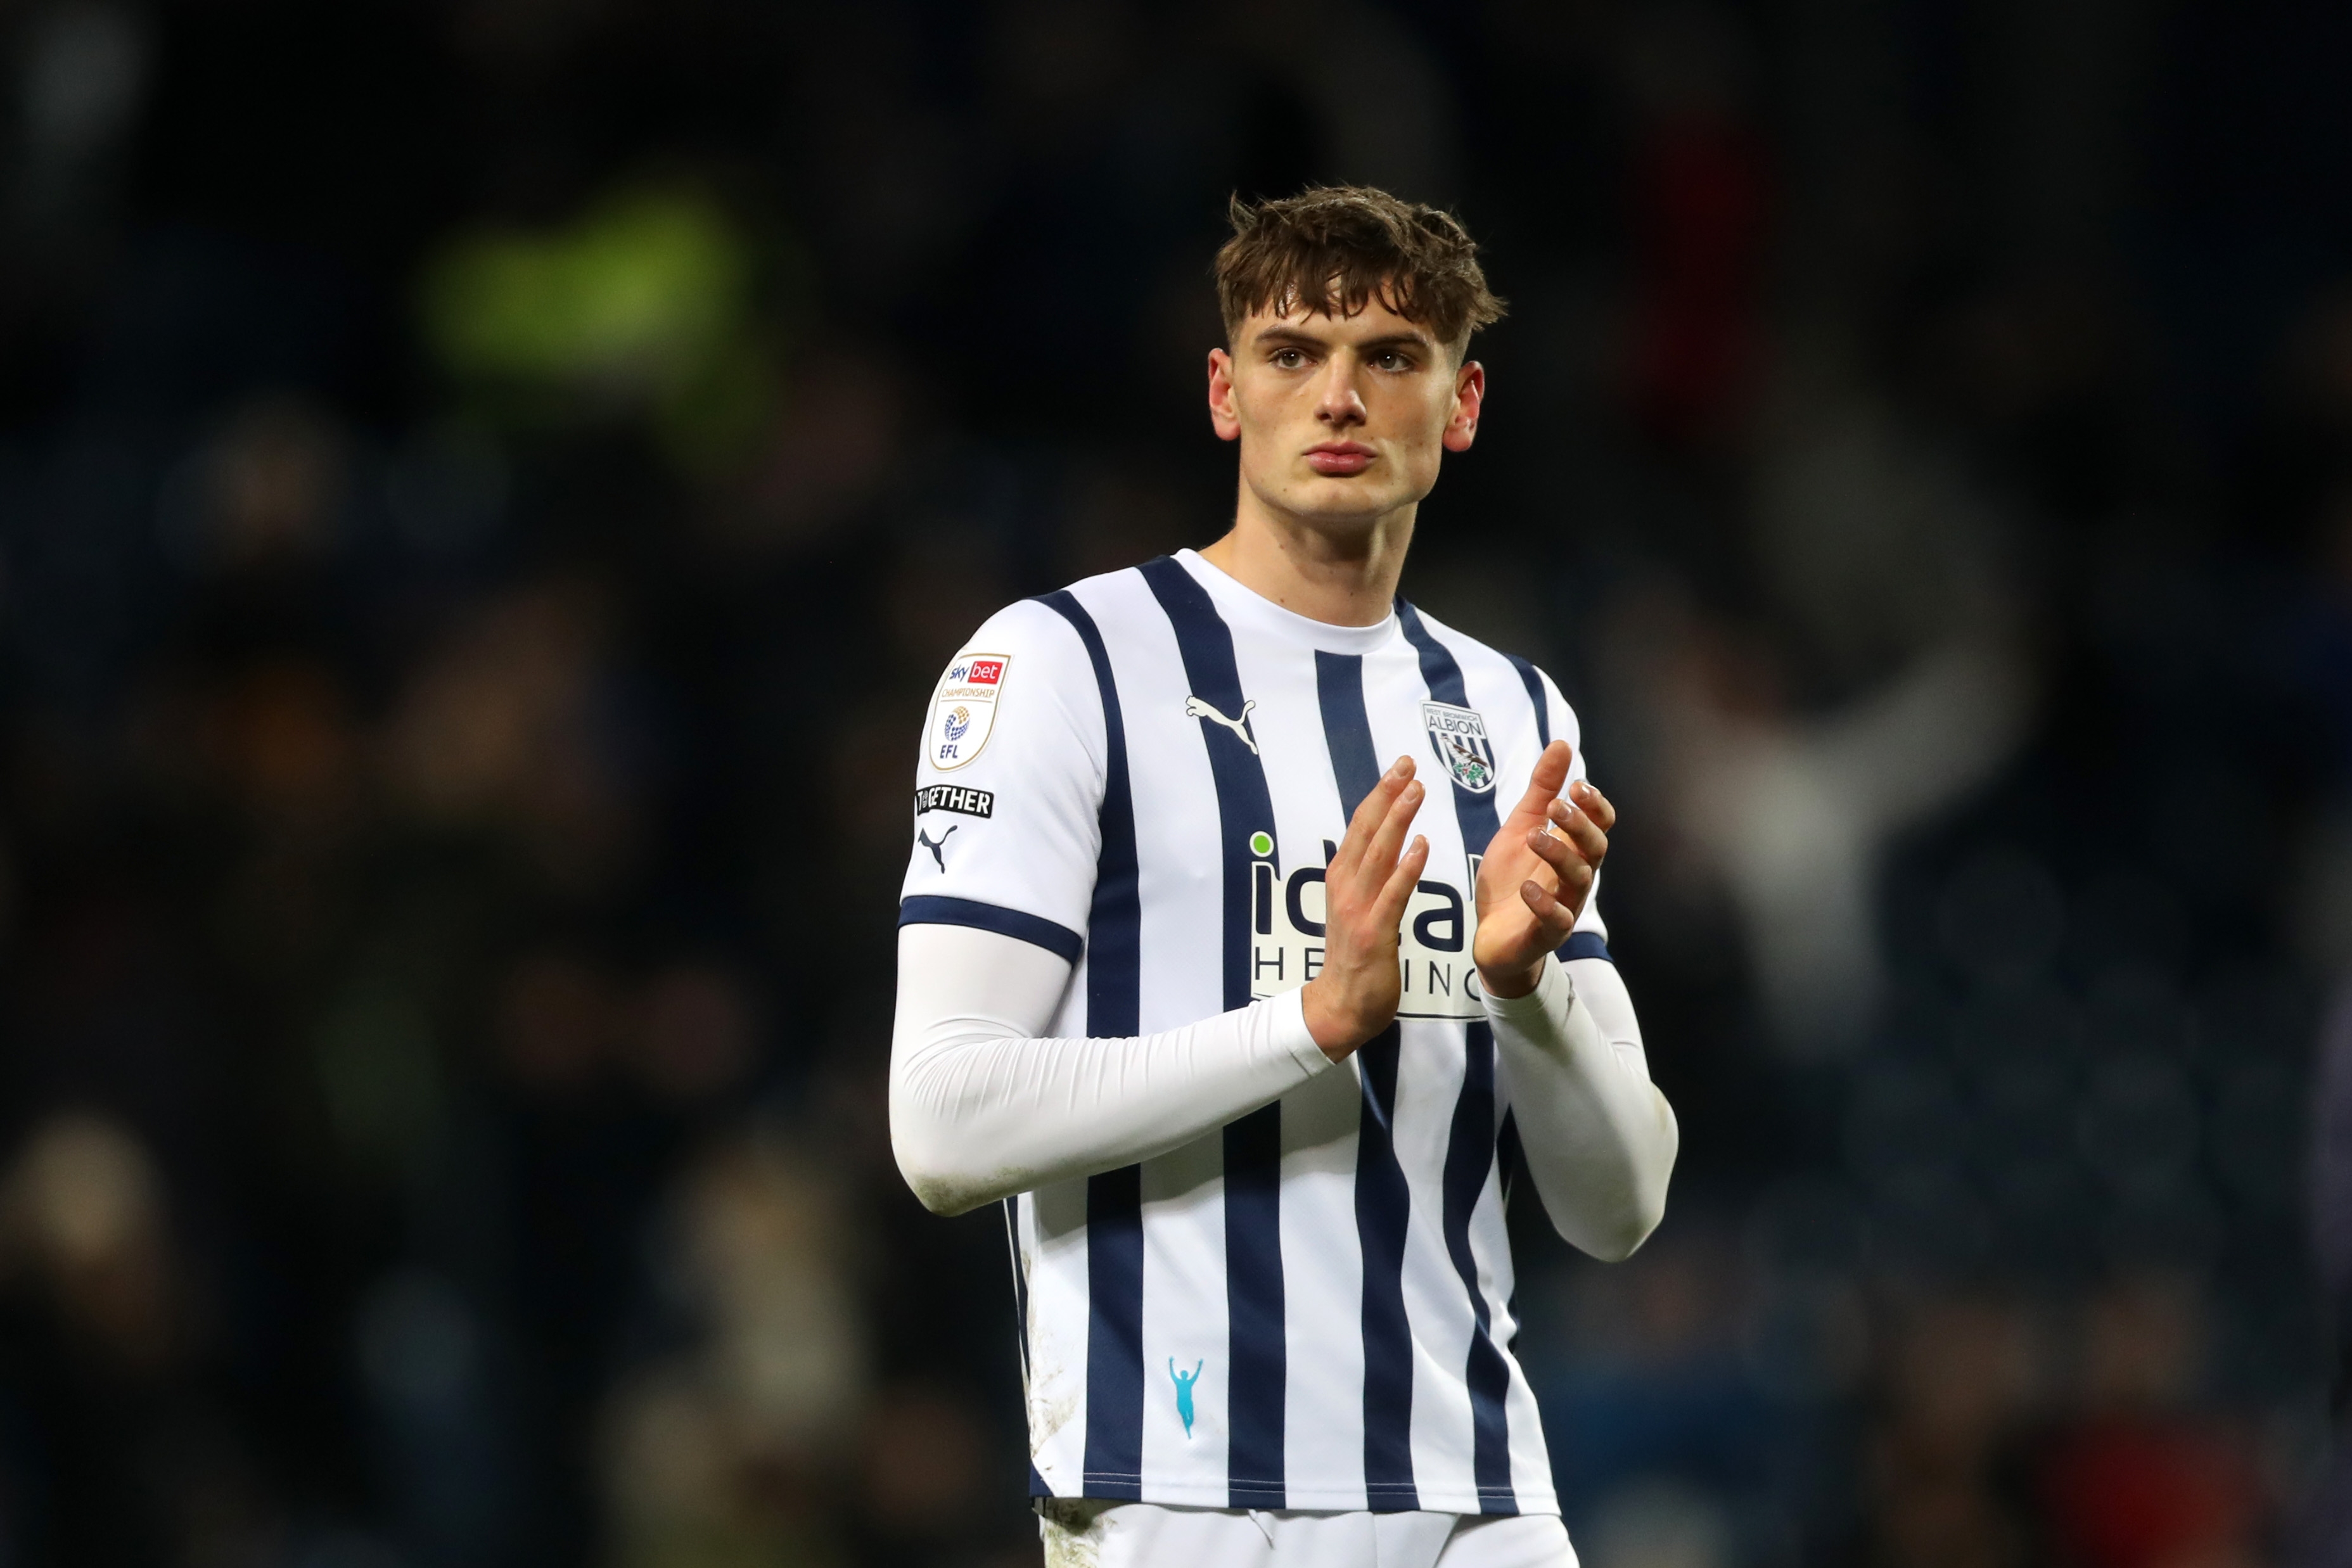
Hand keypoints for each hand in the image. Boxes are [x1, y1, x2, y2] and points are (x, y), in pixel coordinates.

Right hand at [1300, 757, 1428, 1060]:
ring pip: (1378, 855)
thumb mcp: (1357, 907)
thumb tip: (1389, 844)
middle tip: (1408, 764)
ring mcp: (1357, 908)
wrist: (1341, 1005)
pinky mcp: (1374, 932)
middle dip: (1387, 794)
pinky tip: (1421, 845)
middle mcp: (1345, 886)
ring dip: (1397, 820)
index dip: (1380, 794)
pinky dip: (1405, 868)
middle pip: (1367, 831)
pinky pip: (1392, 894)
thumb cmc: (1355, 956)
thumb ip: (1369, 876)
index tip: (1400, 767)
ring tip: (1416, 791)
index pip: (1361, 826)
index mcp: (1342, 877)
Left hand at [1473, 740, 1613, 999]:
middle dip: (1580, 825)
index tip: (1576, 785)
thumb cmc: (1511, 880)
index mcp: (1572, 849)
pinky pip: (1556, 920)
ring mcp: (1565, 905)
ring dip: (1559, 854)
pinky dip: (1543, 903)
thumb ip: (1540, 790)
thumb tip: (1561, 743)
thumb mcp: (1520, 828)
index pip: (1599, 824)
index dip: (1594, 805)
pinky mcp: (1547, 933)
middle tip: (1556, 805)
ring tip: (1534, 836)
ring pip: (1578, 879)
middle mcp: (1575, 876)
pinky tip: (1527, 887)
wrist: (1491, 936)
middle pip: (1596, 848)